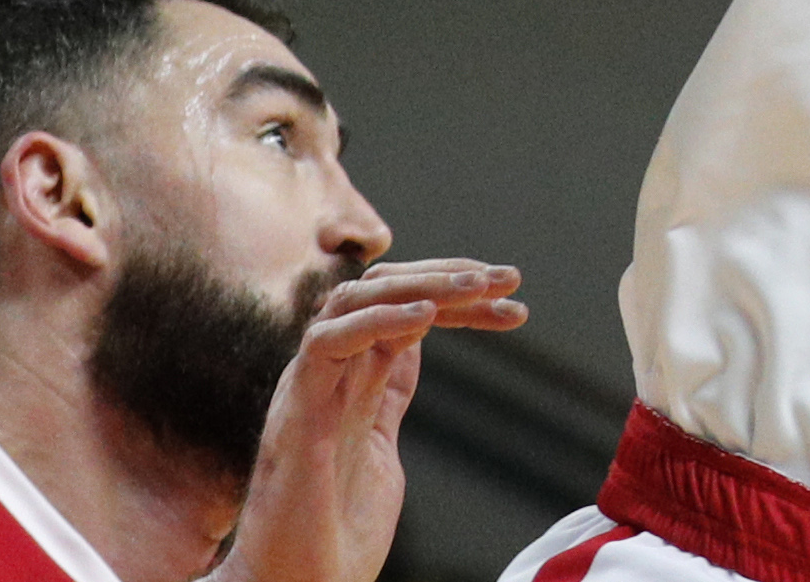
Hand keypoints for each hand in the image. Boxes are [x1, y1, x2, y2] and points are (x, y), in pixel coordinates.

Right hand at [211, 262, 526, 581]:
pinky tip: (424, 315)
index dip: (459, 301)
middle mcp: (327, 373)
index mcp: (350, 381)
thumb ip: (389, 398)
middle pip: (383, 291)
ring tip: (478, 285)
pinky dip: (376, 320)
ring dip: (421, 283)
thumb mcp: (380, 452)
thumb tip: (412, 352)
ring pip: (354, 299)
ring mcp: (308, 389)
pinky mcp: (294, 414)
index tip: (516, 305)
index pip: (405, 312)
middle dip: (448, 275)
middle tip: (509, 278)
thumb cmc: (332, 534)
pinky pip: (325, 343)